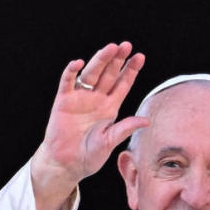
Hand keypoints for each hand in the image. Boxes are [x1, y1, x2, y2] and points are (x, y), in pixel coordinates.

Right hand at [31, 42, 147, 209]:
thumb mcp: (110, 142)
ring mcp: (79, 98)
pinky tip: (78, 63)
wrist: (66, 164)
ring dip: (100, 60)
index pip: (122, 84)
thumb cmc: (89, 155)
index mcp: (110, 108)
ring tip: (110, 48)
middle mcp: (96, 99)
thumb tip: (146, 121)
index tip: (140, 57)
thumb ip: (125, 129)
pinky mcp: (63, 101)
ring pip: (91, 74)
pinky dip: (71, 72)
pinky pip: (67, 83)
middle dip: (117, 60)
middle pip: (108, 74)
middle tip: (126, 45)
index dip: (131, 70)